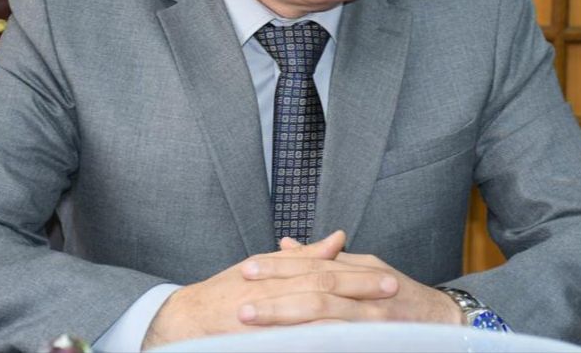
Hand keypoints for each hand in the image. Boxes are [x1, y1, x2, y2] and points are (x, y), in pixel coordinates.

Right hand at [142, 231, 398, 348]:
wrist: (186, 321)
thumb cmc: (225, 294)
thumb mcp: (265, 269)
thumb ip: (302, 257)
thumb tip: (337, 239)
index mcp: (279, 275)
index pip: (324, 272)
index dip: (357, 275)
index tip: (387, 276)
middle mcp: (275, 293)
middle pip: (323, 289)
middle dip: (359, 291)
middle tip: (393, 292)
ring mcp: (269, 319)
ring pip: (314, 318)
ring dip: (348, 320)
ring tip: (381, 323)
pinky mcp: (264, 338)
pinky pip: (296, 340)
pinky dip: (319, 340)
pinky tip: (341, 344)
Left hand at [237, 236, 463, 326]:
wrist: (445, 323)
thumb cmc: (401, 293)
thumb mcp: (365, 268)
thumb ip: (326, 258)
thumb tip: (286, 243)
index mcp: (360, 270)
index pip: (314, 266)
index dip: (281, 268)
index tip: (248, 270)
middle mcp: (367, 293)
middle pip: (317, 292)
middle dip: (278, 298)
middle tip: (242, 306)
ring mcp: (375, 321)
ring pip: (328, 320)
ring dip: (291, 324)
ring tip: (260, 328)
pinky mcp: (378, 340)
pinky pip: (342, 342)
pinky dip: (317, 342)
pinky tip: (295, 346)